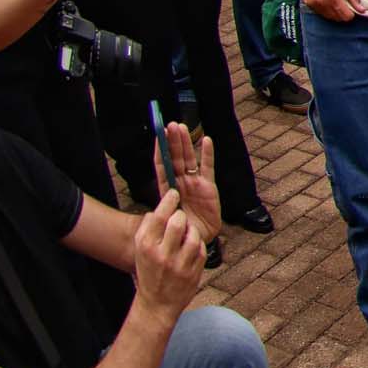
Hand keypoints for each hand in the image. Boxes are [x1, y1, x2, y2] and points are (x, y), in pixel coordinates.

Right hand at [131, 196, 206, 315]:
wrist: (157, 304)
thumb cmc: (148, 271)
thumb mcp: (140, 250)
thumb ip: (148, 228)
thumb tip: (159, 208)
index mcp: (146, 247)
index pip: (159, 217)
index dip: (169, 201)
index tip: (174, 193)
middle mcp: (162, 255)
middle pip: (179, 221)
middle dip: (181, 216)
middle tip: (179, 218)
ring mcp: (180, 264)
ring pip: (193, 234)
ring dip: (191, 231)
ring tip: (185, 234)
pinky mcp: (194, 271)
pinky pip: (201, 248)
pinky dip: (197, 245)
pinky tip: (189, 249)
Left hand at [159, 123, 222, 239]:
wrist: (194, 242)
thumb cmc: (177, 233)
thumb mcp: (165, 223)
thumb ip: (164, 213)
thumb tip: (159, 207)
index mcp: (167, 189)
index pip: (162, 166)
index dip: (160, 150)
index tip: (157, 135)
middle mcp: (180, 183)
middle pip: (175, 158)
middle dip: (173, 142)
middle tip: (170, 124)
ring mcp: (195, 184)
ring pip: (189, 159)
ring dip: (186, 143)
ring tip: (182, 127)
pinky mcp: (209, 187)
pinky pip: (208, 167)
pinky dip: (207, 154)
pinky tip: (206, 140)